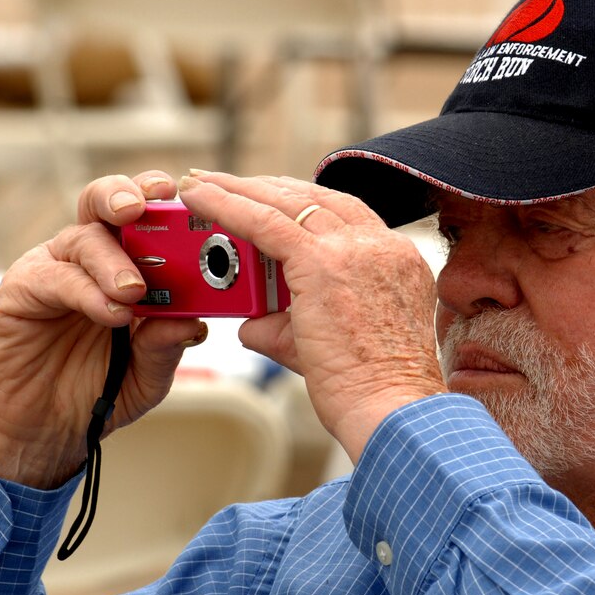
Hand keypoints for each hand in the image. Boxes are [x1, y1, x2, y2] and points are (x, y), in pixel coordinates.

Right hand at [0, 172, 205, 487]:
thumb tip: (194, 323)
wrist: (44, 430)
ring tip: (134, 292)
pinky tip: (110, 313)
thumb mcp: (148, 375)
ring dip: (113, 261)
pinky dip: (86, 292)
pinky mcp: (20, 291)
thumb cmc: (100, 390)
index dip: (165, 201)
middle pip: (105, 204)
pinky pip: (54, 278)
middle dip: (127, 196)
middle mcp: (90, 257)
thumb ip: (167, 346)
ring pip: (83, 239)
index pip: (147, 218)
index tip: (184, 196)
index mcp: (128, 263)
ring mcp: (53, 269)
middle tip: (144, 207)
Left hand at [178, 172, 446, 462]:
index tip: (271, 199)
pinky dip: (227, 205)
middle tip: (226, 183)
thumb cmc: (370, 392)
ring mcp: (357, 248)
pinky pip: (265, 221)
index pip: (345, 215)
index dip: (303, 205)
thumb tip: (250, 324)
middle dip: (266, 187)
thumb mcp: (338, 343)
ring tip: (201, 185)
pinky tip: (198, 198)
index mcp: (396, 260)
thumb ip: (289, 326)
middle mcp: (382, 245)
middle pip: (316, 198)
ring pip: (288, 201)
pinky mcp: (323, 262)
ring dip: (240, 189)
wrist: (391, 410)